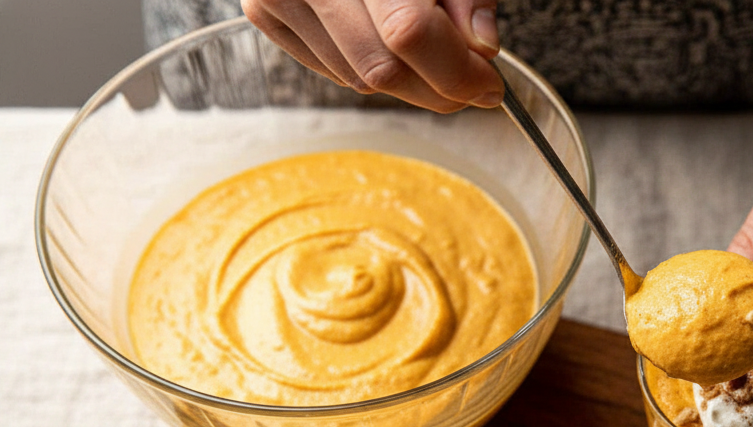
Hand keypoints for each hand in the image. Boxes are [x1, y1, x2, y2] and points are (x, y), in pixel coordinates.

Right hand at [241, 0, 504, 110]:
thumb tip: (482, 47)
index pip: (408, 31)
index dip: (455, 70)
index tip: (488, 84)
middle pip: (383, 68)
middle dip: (437, 87)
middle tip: (471, 82)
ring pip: (358, 80)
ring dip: (407, 80)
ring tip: (426, 50)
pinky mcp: (264, 13)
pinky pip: (333, 71)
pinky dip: (369, 68)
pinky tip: (383, 39)